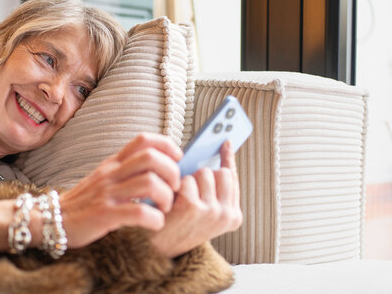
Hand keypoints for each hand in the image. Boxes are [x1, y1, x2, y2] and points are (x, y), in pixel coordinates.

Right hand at [60, 133, 182, 248]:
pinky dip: (154, 219)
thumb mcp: (105, 178)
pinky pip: (138, 212)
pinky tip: (155, 223)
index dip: (166, 145)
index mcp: (113, 163)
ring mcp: (107, 193)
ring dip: (166, 197)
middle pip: (150, 158)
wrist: (54, 220)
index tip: (178, 159)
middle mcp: (111, 174)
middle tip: (174, 188)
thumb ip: (127, 171)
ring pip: (148, 183)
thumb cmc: (85, 202)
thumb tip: (161, 168)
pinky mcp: (104, 215)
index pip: (143, 140)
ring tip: (165, 208)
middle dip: (171, 172)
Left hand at [150, 141, 242, 257]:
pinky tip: (172, 201)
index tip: (225, 141)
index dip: (227, 159)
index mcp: (233, 216)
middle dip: (203, 175)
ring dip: (188, 180)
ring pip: (203, 173)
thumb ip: (213, 186)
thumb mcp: (204, 209)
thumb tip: (218, 150)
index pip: (233, 178)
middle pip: (220, 172)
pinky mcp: (194, 207)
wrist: (158, 250)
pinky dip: (176, 186)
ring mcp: (212, 211)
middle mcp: (227, 215)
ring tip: (180, 199)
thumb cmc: (179, 224)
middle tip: (190, 192)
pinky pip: (187, 179)